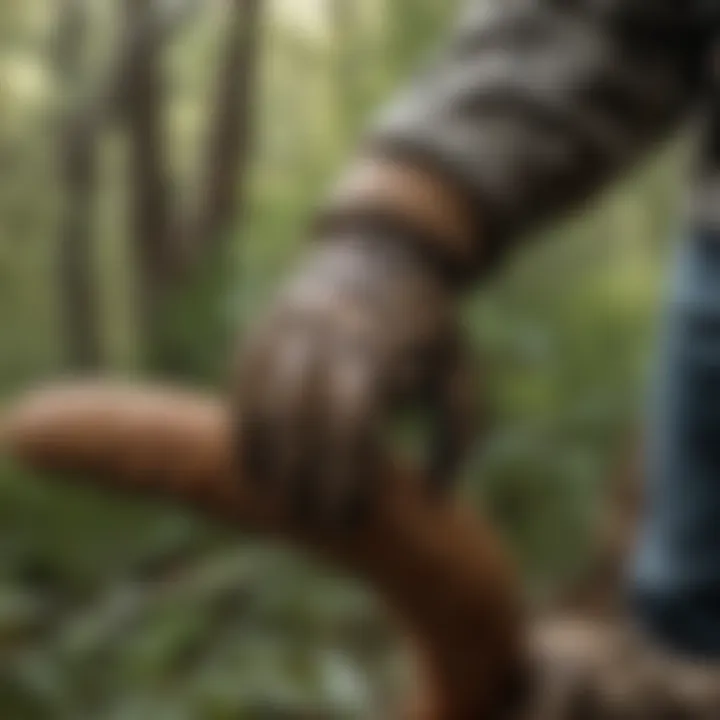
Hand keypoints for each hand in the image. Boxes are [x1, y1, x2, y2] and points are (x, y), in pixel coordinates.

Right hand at [233, 232, 475, 522]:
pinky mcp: (264, 328)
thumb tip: (434, 495)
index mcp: (379, 343)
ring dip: (265, 455)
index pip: (353, 419)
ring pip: (260, 399)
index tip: (348, 513)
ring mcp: (287, 326)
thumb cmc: (425, 325)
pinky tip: (255, 462)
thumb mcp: (457, 370)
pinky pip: (241, 382)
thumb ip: (457, 432)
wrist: (382, 253)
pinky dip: (244, 426)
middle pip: (299, 415)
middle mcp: (325, 332)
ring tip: (277, 499)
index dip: (345, 470)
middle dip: (301, 473)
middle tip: (311, 519)